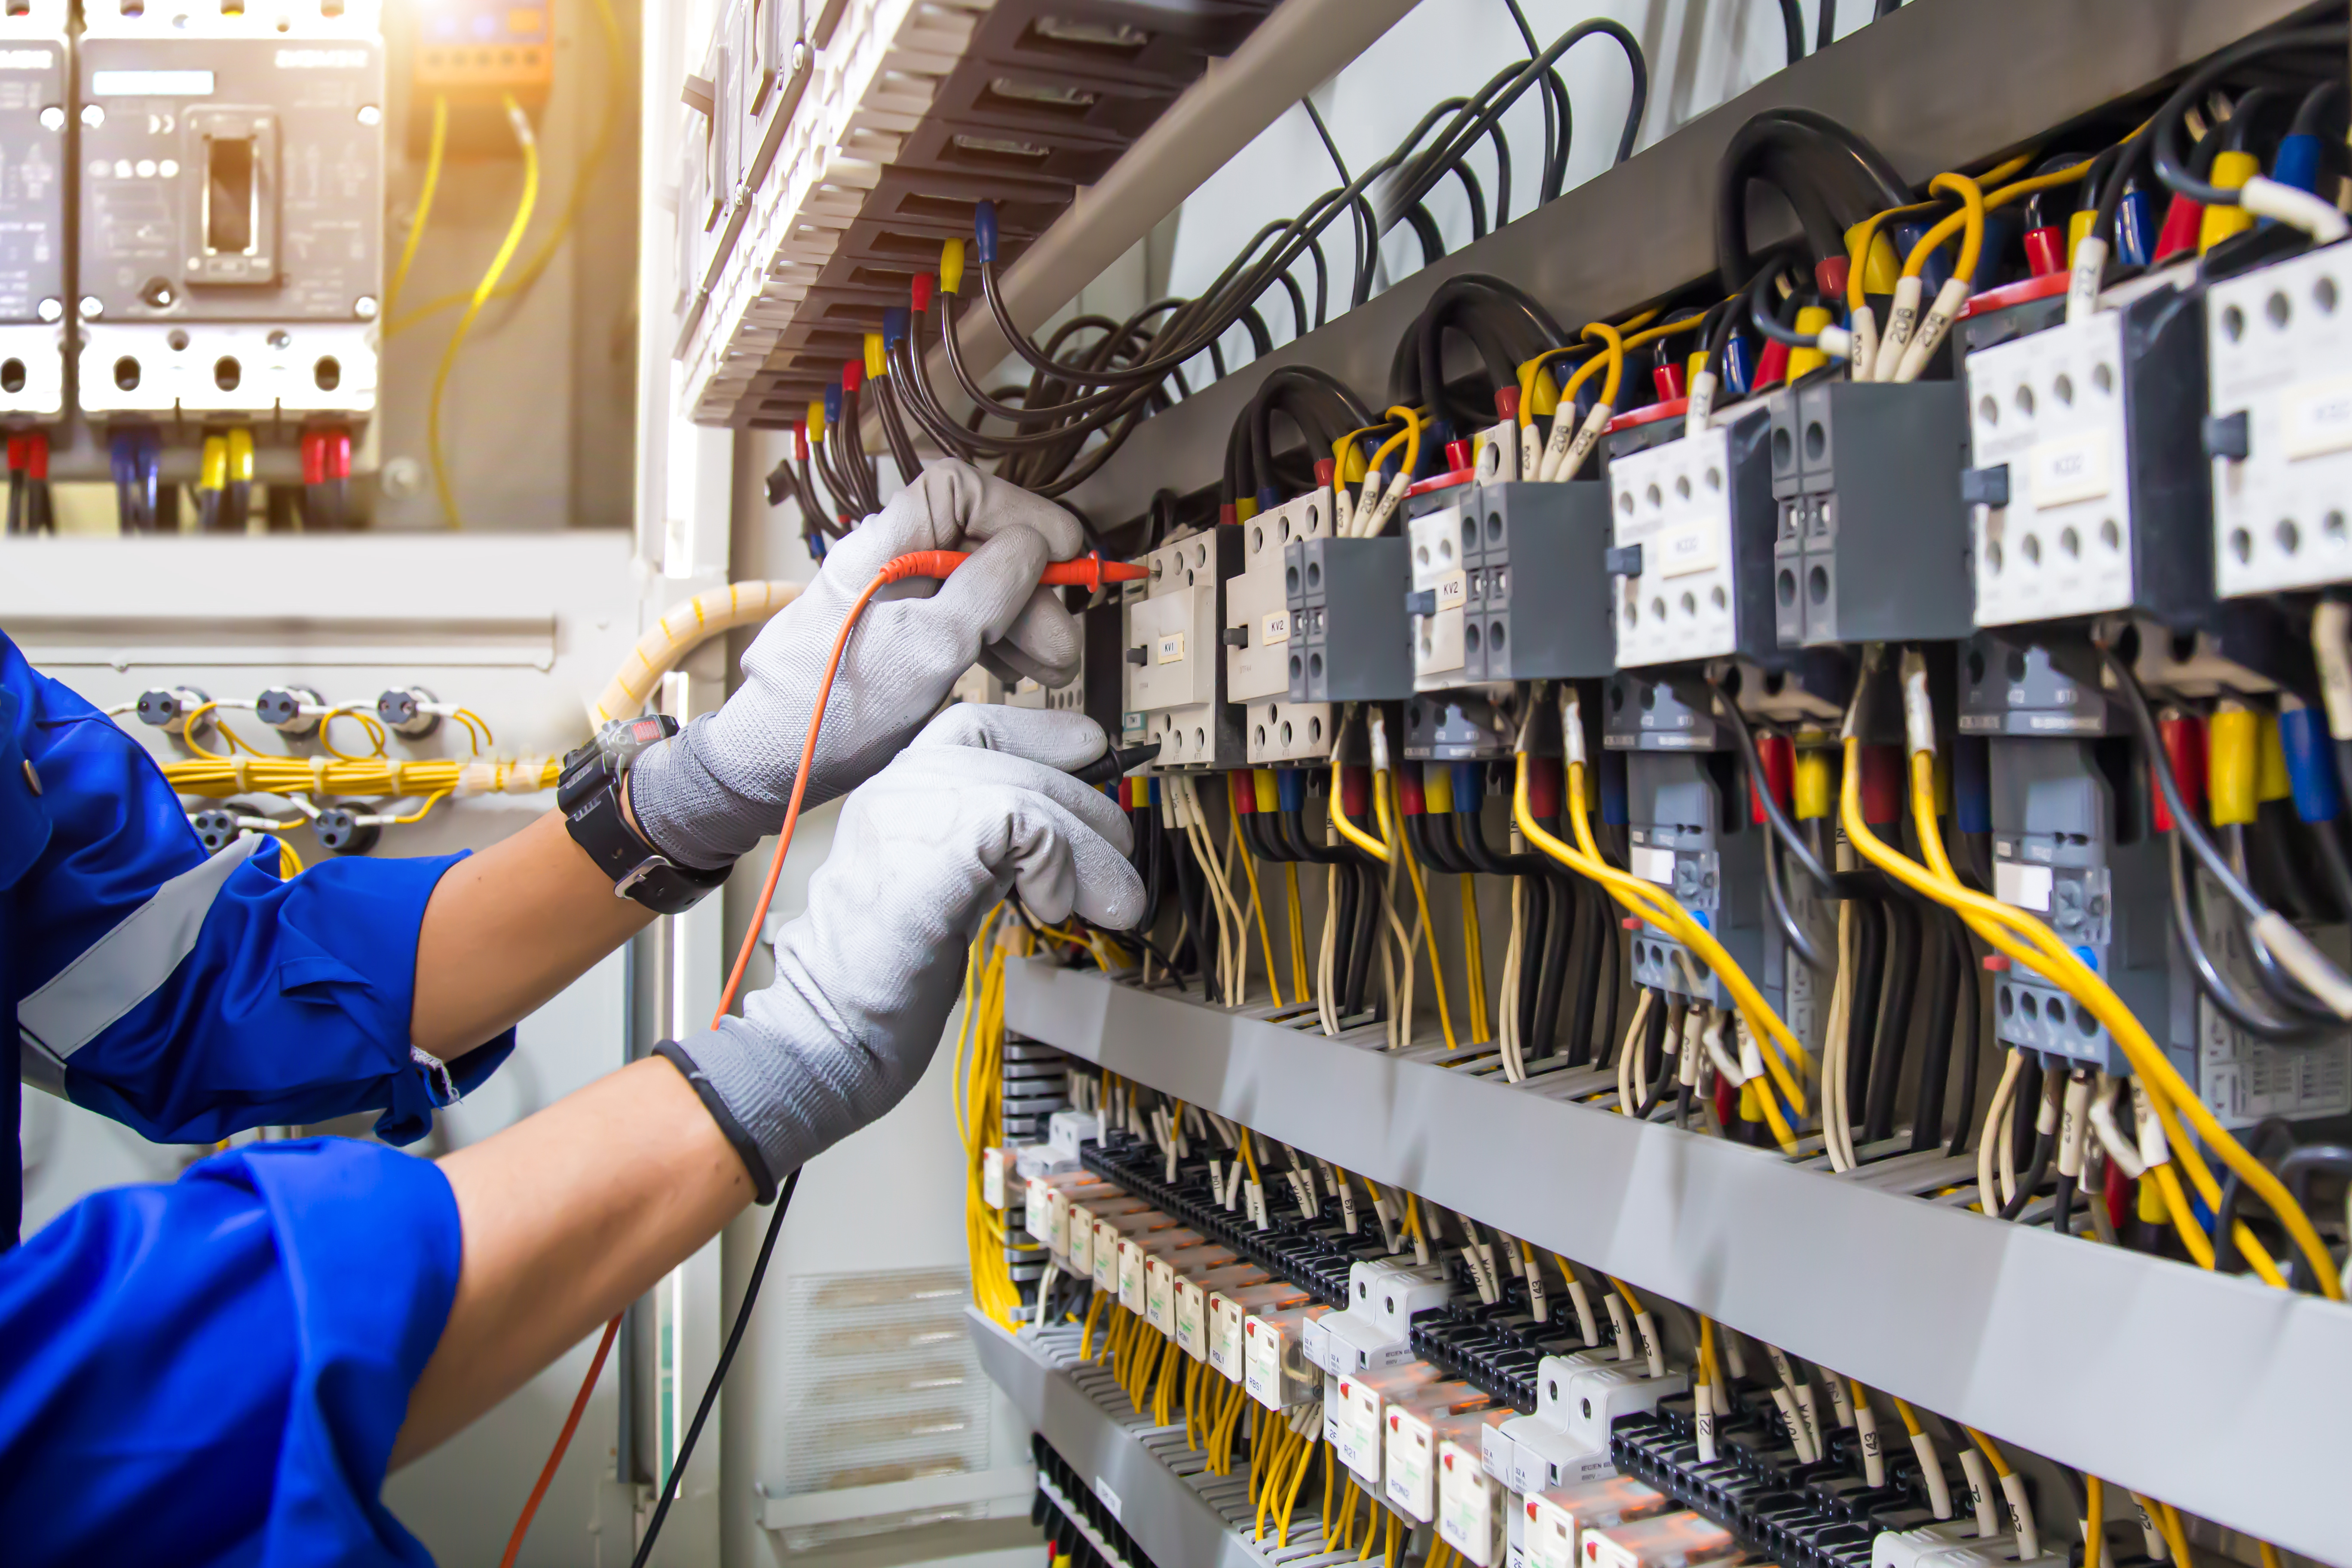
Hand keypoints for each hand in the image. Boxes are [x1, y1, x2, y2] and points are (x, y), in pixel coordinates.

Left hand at [627, 460, 1088, 868]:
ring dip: (1025, 623)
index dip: (1019, 513)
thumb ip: (983, 593)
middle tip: (1062, 642)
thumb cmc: (828, 712)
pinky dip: (999, 644)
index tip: (1063, 552)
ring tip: (1052, 668)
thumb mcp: (924, 651)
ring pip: (979, 589)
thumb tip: (1032, 546)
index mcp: (881, 547)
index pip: (961, 492)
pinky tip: (1020, 672)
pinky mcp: (903, 640)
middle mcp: (889, 565)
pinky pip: (963, 624)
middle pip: (980, 546)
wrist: (769, 766)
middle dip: (1032, 590)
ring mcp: (897, 603)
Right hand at [662, 705, 1144, 1192]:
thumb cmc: (882, 978)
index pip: (976, 724)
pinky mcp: (940, 838)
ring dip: (1090, 852)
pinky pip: (1032, 826)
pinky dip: (1063, 868)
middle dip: (1085, 809)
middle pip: (1016, 757)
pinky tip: (1054, 909)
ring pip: (1033, 793)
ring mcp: (913, 805)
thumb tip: (1060, 839)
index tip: (1091, 750)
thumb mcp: (946, 888)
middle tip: (1120, 863)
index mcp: (896, 791)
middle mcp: (899, 785)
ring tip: (1113, 902)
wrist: (832, 1023)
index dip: (1041, 735)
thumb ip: (986, 849)